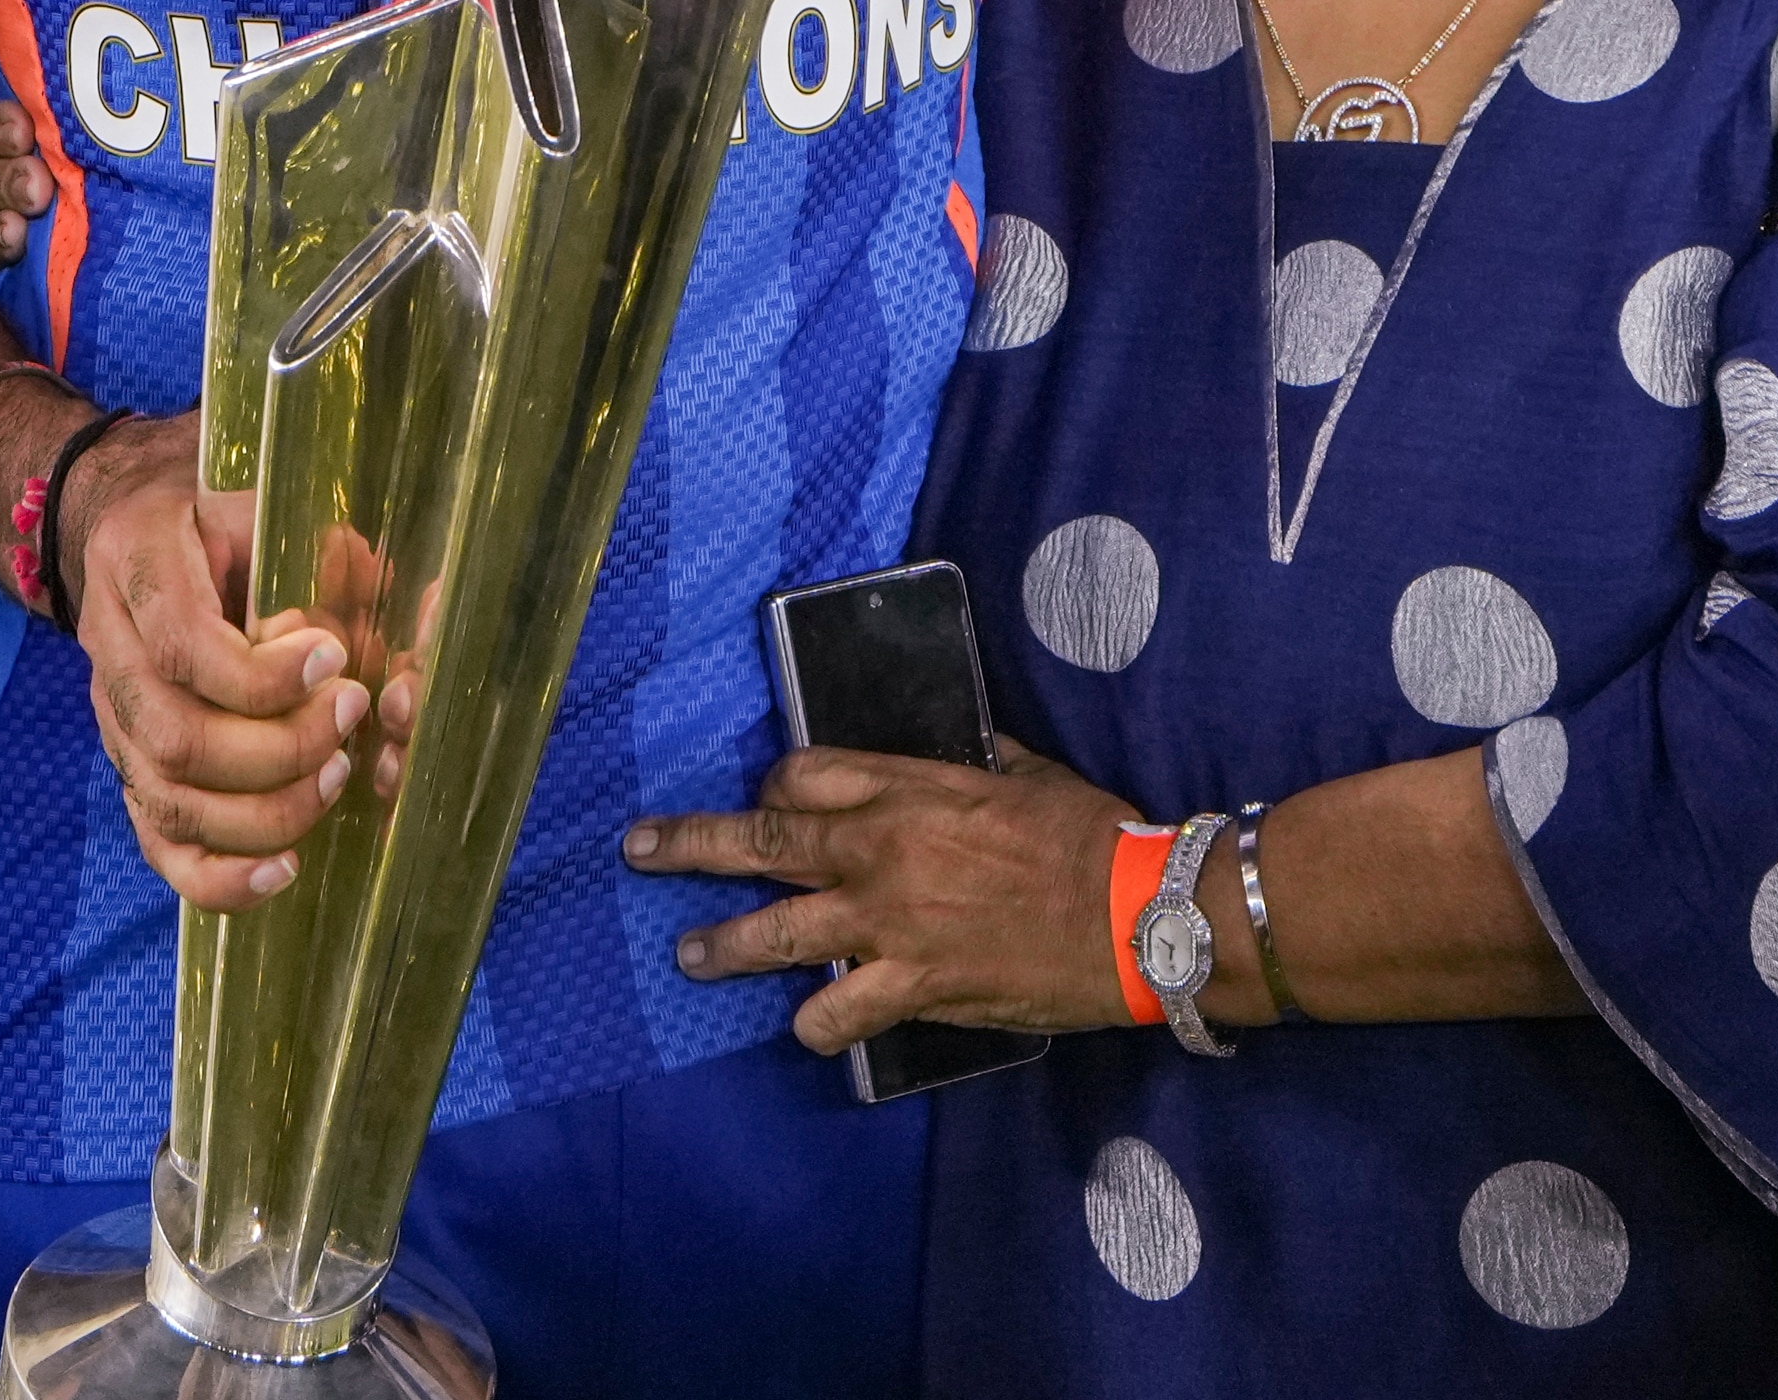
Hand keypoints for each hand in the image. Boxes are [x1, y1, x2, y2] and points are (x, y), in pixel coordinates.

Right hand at [47, 410, 369, 911]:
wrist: (143, 533)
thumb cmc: (220, 512)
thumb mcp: (261, 496)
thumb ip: (310, 543)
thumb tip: (360, 582)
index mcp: (136, 562)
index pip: (182, 647)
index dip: (262, 675)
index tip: (336, 660)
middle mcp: (110, 649)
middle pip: (176, 737)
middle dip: (278, 747)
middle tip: (352, 714)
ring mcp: (114, 720)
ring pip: (169, 800)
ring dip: (266, 809)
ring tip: (337, 775)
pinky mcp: (132, 771)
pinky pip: (160, 845)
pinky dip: (221, 877)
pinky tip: (285, 870)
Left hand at [623, 738, 1146, 1052]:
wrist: (1138, 914)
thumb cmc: (1092, 834)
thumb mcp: (1024, 771)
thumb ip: (972, 762)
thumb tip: (957, 750)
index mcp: (906, 789)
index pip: (802, 776)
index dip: (778, 785)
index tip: (773, 798)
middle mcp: (878, 852)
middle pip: (759, 840)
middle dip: (689, 845)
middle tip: (639, 850)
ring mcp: (888, 925)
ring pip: (774, 935)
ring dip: (723, 947)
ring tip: (690, 955)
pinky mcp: (913, 988)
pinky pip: (836, 1014)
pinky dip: (817, 1024)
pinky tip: (809, 1027)